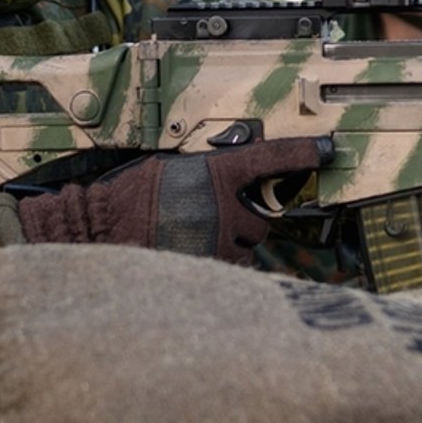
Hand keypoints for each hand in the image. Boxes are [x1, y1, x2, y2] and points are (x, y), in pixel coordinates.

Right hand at [15, 138, 330, 263]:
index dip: (301, 154)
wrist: (95, 232)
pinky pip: (232, 270)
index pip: (268, 159)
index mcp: (212, 174)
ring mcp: (219, 242)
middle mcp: (222, 207)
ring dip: (229, 244)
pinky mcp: (211, 271)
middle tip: (206, 217)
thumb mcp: (171, 170)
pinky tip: (189, 257)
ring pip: (246, 246)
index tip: (326, 150)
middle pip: (260, 217)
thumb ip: (209, 174)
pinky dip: (218, 267)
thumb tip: (238, 180)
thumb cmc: (126, 200)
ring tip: (190, 238)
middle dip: (243, 218)